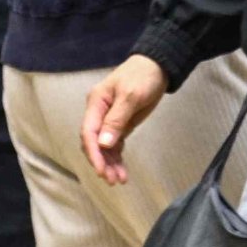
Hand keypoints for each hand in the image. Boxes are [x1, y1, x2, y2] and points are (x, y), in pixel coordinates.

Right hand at [82, 55, 169, 184]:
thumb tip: (103, 143)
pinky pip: (114, 145)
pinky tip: (122, 171)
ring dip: (110, 164)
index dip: (93, 153)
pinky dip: (117, 158)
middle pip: (94, 143)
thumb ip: (117, 120)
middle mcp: (99, 113)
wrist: (158, 66)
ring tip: (120, 180)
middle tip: (112, 180)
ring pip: (104, 147)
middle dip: (101, 162)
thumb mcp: (131, 96)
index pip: (89, 132)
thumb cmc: (143, 76)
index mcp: (96, 103)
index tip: (101, 170)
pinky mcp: (120, 125)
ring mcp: (109, 120)